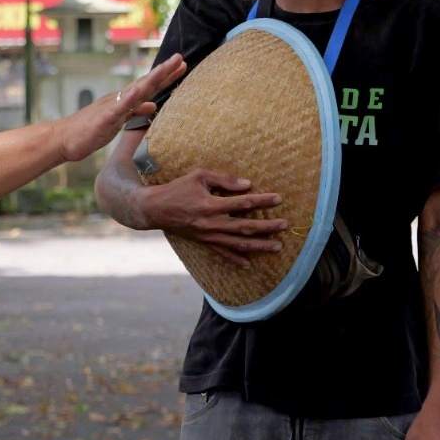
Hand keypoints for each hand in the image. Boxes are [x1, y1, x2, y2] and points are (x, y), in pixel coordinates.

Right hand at [55, 54, 185, 162]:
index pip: (149, 87)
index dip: (166, 77)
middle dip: (164, 71)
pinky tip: (141, 91)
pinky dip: (131, 98)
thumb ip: (135, 112)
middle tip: (180, 58)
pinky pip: (120, 108)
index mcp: (124, 101)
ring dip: (151, 78)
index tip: (181, 66)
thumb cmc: (89, 131)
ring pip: (136, 90)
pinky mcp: (105, 118)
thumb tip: (154, 104)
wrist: (64, 138)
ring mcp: (112, 107)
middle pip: (146, 83)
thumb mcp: (118, 121)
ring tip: (166, 68)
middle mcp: (120, 99)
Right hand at [135, 169, 287, 266]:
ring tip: (277, 247)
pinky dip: (235, 259)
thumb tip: (247, 185)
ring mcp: (207, 236)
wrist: (155, 209)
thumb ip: (223, 179)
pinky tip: (248, 264)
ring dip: (259, 245)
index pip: (243, 203)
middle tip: (285, 225)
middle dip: (267, 227)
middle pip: (245, 227)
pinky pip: (222, 253)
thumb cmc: (177, 188)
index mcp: (210, 205)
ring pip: (238, 243)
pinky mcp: (203, 242)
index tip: (278, 198)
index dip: (262, 200)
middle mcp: (211, 223)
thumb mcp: (198, 176)